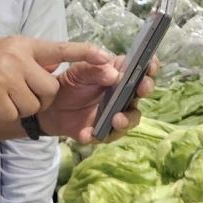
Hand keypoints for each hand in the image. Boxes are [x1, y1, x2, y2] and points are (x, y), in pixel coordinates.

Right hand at [0, 38, 109, 122]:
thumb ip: (30, 60)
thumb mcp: (5, 52)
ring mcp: (5, 74)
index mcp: (23, 45)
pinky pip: (14, 114)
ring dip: (20, 107)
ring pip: (34, 104)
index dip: (85, 54)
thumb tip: (54, 72)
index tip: (108, 58)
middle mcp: (17, 56)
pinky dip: (3, 113)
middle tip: (19, 93)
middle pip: (50, 89)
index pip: (61, 49)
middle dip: (39, 98)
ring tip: (0, 95)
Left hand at [37, 55, 155, 143]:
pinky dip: (98, 135)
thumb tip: (114, 75)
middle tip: (141, 89)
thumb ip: (94, 70)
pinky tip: (87, 133)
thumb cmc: (69, 84)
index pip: (141, 68)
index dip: (150, 66)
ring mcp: (116, 114)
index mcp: (119, 74)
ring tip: (116, 120)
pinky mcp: (104, 131)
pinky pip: (107, 135)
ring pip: (131, 118)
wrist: (51, 108)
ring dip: (126, 119)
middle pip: (142, 92)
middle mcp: (123, 94)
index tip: (151, 67)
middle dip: (145, 89)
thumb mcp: (77, 72)